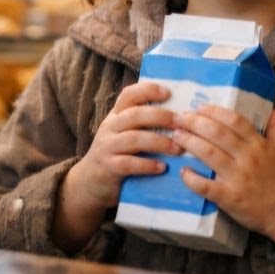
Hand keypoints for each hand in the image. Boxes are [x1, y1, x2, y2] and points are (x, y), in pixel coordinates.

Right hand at [66, 81, 182, 213]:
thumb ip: (146, 125)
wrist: (91, 183)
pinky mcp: (107, 167)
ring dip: (159, 142)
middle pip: (135, 115)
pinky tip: (163, 167)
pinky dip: (147, 165)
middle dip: (161, 116)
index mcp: (117, 115)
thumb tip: (183, 117)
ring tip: (178, 148)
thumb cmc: (119, 155)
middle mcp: (110, 127)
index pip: (129, 95)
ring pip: (134, 139)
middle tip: (182, 123)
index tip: (168, 92)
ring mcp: (107, 146)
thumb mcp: (127, 134)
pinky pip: (128, 163)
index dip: (148, 90)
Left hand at [172, 107, 274, 246]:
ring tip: (176, 136)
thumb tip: (274, 110)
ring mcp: (238, 178)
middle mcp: (248, 158)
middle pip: (218, 133)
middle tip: (179, 118)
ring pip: (209, 154)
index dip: (215, 112)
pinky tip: (183, 172)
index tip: (200, 108)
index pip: (235, 121)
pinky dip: (193, 179)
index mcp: (259, 145)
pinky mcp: (230, 198)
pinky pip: (207, 187)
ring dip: (190, 142)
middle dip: (196, 123)